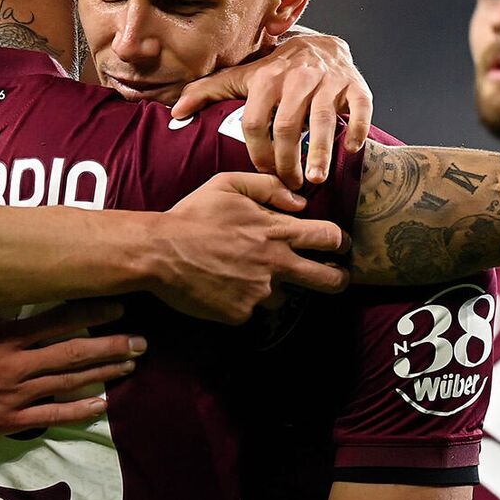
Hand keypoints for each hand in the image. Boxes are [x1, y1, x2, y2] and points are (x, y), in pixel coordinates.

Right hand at [0, 301, 140, 437]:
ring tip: (133, 365)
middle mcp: (16, 365)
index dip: (91, 311)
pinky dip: (80, 410)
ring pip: (70, 382)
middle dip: (112, 346)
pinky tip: (103, 405)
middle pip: (74, 352)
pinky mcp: (11, 420)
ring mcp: (16, 395)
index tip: (118, 305)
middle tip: (142, 341)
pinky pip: (53, 414)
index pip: (58, 319)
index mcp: (5, 336)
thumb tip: (4, 270)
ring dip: (104, 373)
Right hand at [154, 172, 350, 323]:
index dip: (340, 241)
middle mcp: (274, 265)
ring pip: (284, 297)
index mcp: (275, 231)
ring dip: (274, 288)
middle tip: (337, 277)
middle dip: (339, 279)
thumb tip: (300, 202)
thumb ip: (269, 187)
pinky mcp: (240, 314)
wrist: (158, 252)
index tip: (341, 245)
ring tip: (246, 274)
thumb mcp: (228, 184)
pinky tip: (223, 285)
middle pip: (327, 280)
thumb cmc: (192, 215)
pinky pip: (252, 310)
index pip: (328, 237)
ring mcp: (258, 293)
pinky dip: (243, 300)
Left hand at [172, 32, 373, 187]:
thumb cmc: (277, 70)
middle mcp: (297, 78)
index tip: (263, 172)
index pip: (255, 122)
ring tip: (316, 179)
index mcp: (266, 79)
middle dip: (287, 160)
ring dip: (320, 152)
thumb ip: (208, 93)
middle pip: (288, 126)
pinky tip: (351, 149)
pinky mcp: (355, 84)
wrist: (322, 44)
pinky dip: (357, 128)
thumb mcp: (242, 77)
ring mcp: (328, 81)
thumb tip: (175, 112)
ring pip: (324, 118)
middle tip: (290, 185)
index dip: (257, 151)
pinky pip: (360, 107)